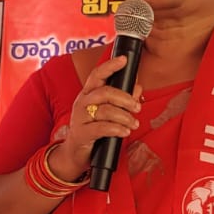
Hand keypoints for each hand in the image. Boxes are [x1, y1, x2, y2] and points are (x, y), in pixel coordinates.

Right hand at [47, 54, 142, 181]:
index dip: (110, 66)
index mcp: (88, 94)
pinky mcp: (82, 133)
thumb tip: (138, 87)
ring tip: (134, 123)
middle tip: (137, 107)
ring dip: (124, 117)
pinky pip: (102, 128)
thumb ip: (123, 100)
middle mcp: (82, 103)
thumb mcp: (108, 113)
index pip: (97, 75)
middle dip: (125, 98)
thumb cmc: (93, 129)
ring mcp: (80, 118)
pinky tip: (125, 132)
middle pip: (104, 92)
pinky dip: (117, 129)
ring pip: (105, 111)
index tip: (123, 60)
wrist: (75, 153)